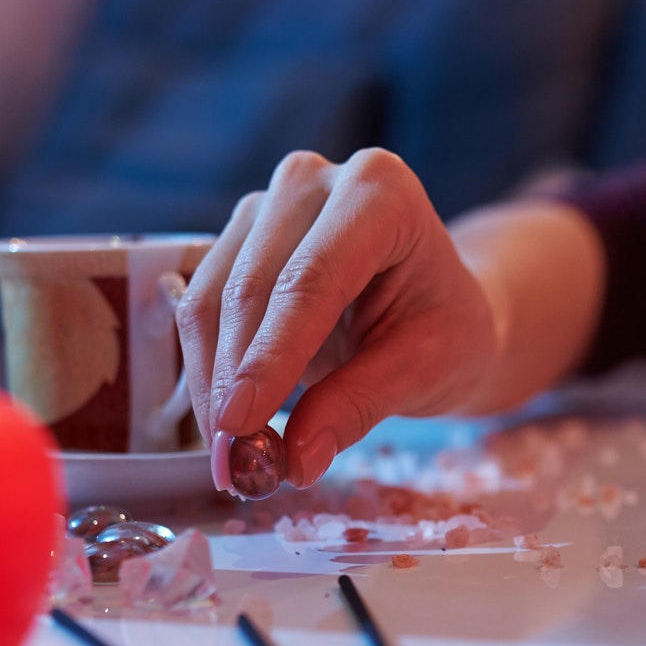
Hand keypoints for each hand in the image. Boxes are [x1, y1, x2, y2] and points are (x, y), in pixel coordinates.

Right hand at [178, 148, 500, 489]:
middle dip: (235, 383)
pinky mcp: (236, 238)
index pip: (310, 281)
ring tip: (230, 457)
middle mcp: (313, 181)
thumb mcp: (426, 368)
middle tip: (233, 464)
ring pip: (212, 299)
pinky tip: (222, 424)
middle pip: (252, 287)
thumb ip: (361, 404)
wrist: (436, 302)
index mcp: (380, 191)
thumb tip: (295, 460)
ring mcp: (266, 205)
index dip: (270, 357)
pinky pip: (201, 308)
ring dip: (211, 384)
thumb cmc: (444, 327)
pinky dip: (206, 372)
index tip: (239, 425)